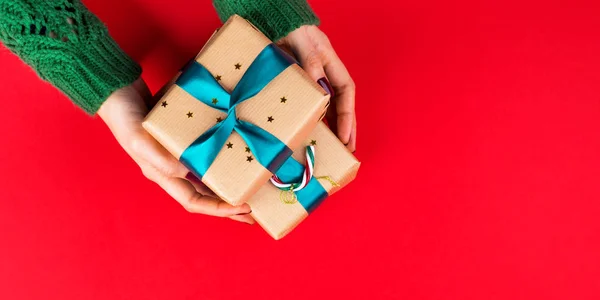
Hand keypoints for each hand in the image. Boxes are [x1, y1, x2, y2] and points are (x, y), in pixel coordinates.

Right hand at [97, 78, 254, 223]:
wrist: (117, 90)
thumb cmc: (124, 116)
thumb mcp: (139, 140)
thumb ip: (160, 159)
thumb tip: (187, 172)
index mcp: (161, 175)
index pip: (194, 202)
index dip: (218, 209)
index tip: (243, 208)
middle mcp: (171, 169)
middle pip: (204, 195)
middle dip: (228, 205)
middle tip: (254, 210)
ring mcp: (178, 154)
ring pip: (208, 177)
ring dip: (228, 183)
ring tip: (251, 187)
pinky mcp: (184, 138)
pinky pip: (207, 154)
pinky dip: (223, 158)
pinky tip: (238, 155)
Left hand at [278, 25, 356, 151]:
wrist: (273, 20)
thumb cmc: (290, 28)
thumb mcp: (301, 41)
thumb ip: (309, 60)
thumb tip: (320, 86)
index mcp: (330, 62)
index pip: (346, 92)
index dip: (348, 115)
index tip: (346, 135)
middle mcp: (325, 73)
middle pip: (341, 104)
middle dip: (347, 127)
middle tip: (348, 150)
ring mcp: (312, 80)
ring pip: (327, 107)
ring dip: (332, 127)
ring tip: (334, 148)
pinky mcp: (298, 84)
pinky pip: (308, 104)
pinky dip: (312, 120)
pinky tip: (312, 133)